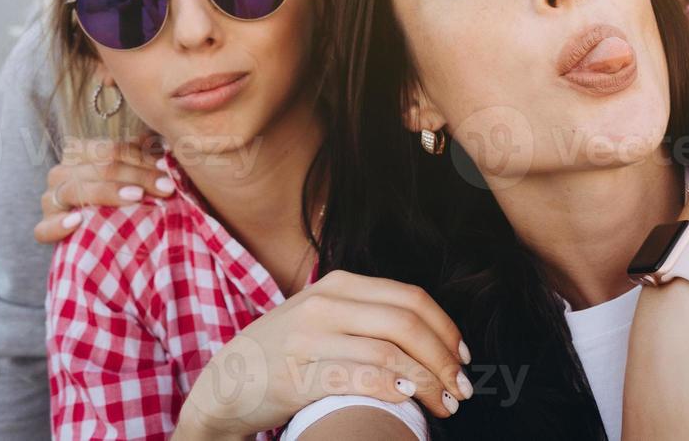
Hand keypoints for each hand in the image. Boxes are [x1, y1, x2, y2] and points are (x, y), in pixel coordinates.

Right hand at [34, 134, 174, 242]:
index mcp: (80, 152)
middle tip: (166, 188)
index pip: (110, 150)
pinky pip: (44, 228)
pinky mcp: (44, 228)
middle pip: (99, 168)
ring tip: (136, 198)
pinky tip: (78, 222)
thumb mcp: (133, 174)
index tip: (169, 170)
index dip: (142, 158)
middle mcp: (62, 172)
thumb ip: (144, 157)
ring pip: (74, 190)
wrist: (99, 234)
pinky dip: (59, 225)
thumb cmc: (122, 196)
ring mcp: (51, 200)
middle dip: (137, 176)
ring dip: (107, 193)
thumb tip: (166, 146)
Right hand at [181, 270, 472, 435]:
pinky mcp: (297, 376)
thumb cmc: (285, 352)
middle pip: (406, 324)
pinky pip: (358, 378)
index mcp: (337, 284)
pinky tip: (407, 400)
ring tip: (444, 403)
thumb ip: (367, 315)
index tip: (463, 356)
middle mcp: (324, 304)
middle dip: (443, 358)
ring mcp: (308, 339)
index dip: (445, 328)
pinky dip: (391, 389)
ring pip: (388, 353)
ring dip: (427, 382)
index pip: (410, 298)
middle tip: (461, 387)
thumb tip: (430, 336)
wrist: (225, 383)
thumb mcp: (324, 316)